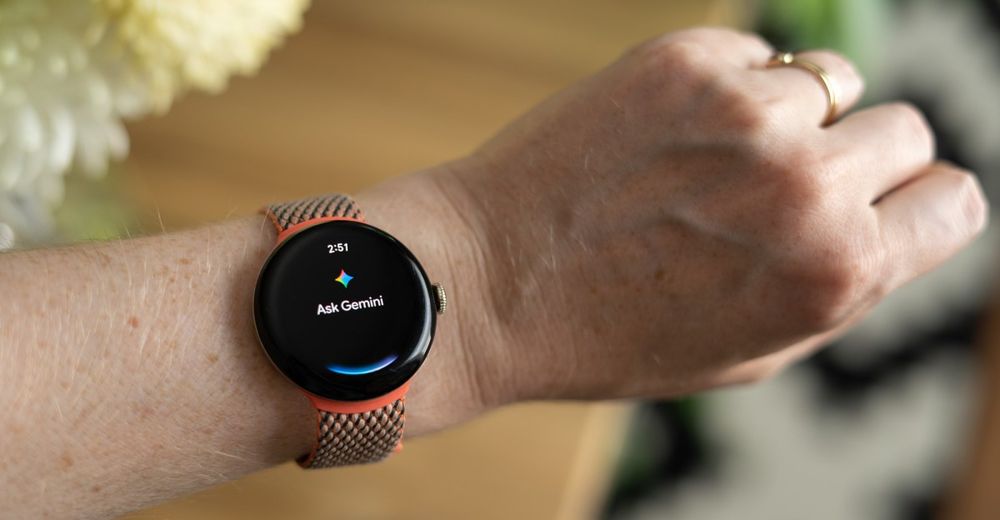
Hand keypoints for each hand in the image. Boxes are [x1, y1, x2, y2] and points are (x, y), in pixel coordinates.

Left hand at [395, 28, 987, 408]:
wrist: (488, 283)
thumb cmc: (612, 333)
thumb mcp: (750, 351)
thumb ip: (839, 284)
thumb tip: (894, 216)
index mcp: (836, 272)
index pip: (955, 201)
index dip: (916, 206)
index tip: (879, 207)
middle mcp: (805, 184)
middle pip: (903, 129)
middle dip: (855, 159)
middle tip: (783, 188)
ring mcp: (745, 111)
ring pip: (826, 83)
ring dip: (787, 119)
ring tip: (709, 164)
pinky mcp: (682, 60)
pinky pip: (755, 54)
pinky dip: (729, 86)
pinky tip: (668, 132)